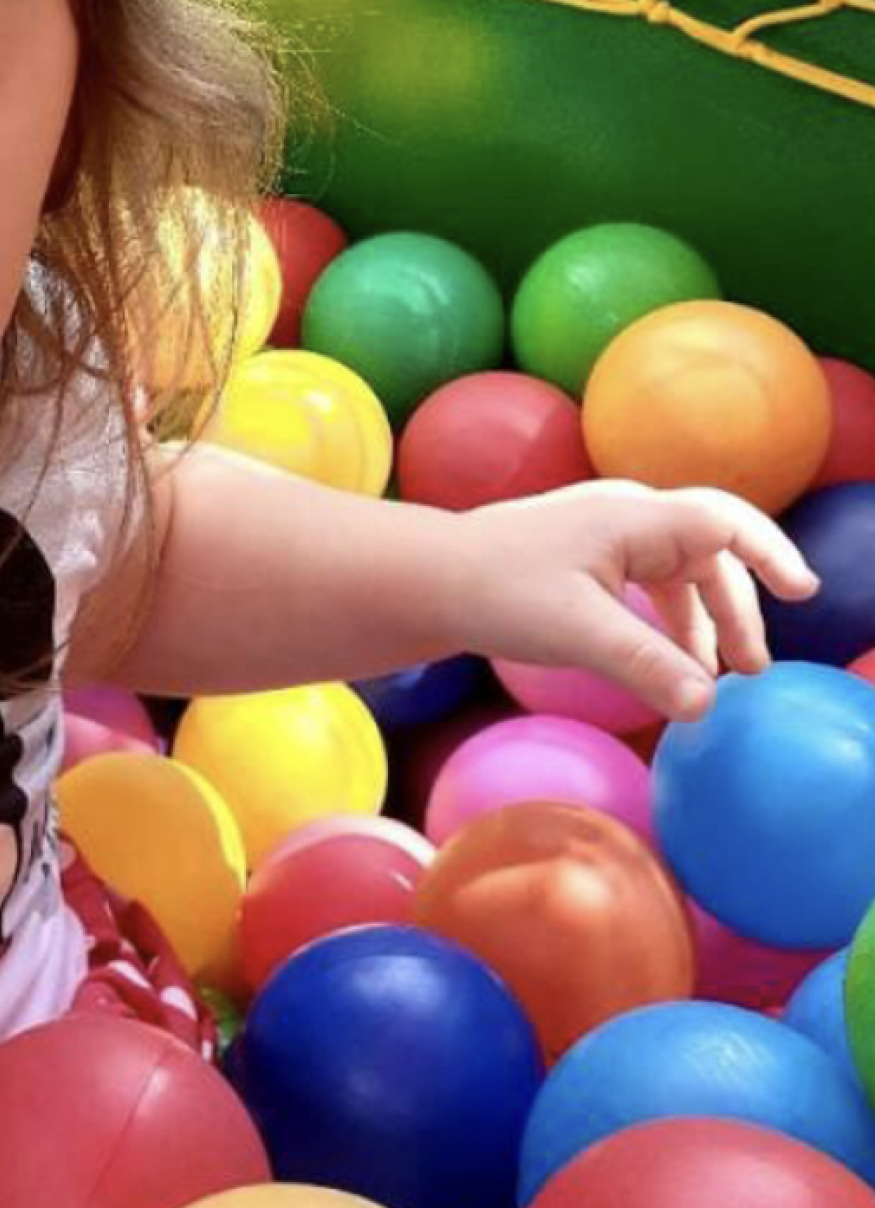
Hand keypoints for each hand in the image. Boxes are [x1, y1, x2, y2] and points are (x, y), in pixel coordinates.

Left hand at [453, 480, 818, 722]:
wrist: (424, 577)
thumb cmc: (496, 591)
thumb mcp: (578, 633)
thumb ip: (646, 665)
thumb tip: (706, 706)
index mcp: (633, 518)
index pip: (724, 523)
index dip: (768, 553)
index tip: (801, 591)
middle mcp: (623, 517)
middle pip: (707, 556)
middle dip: (735, 613)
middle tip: (750, 672)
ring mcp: (600, 535)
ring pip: (676, 573)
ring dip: (700, 623)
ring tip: (712, 679)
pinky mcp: (579, 559)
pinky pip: (644, 584)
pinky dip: (664, 622)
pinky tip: (665, 663)